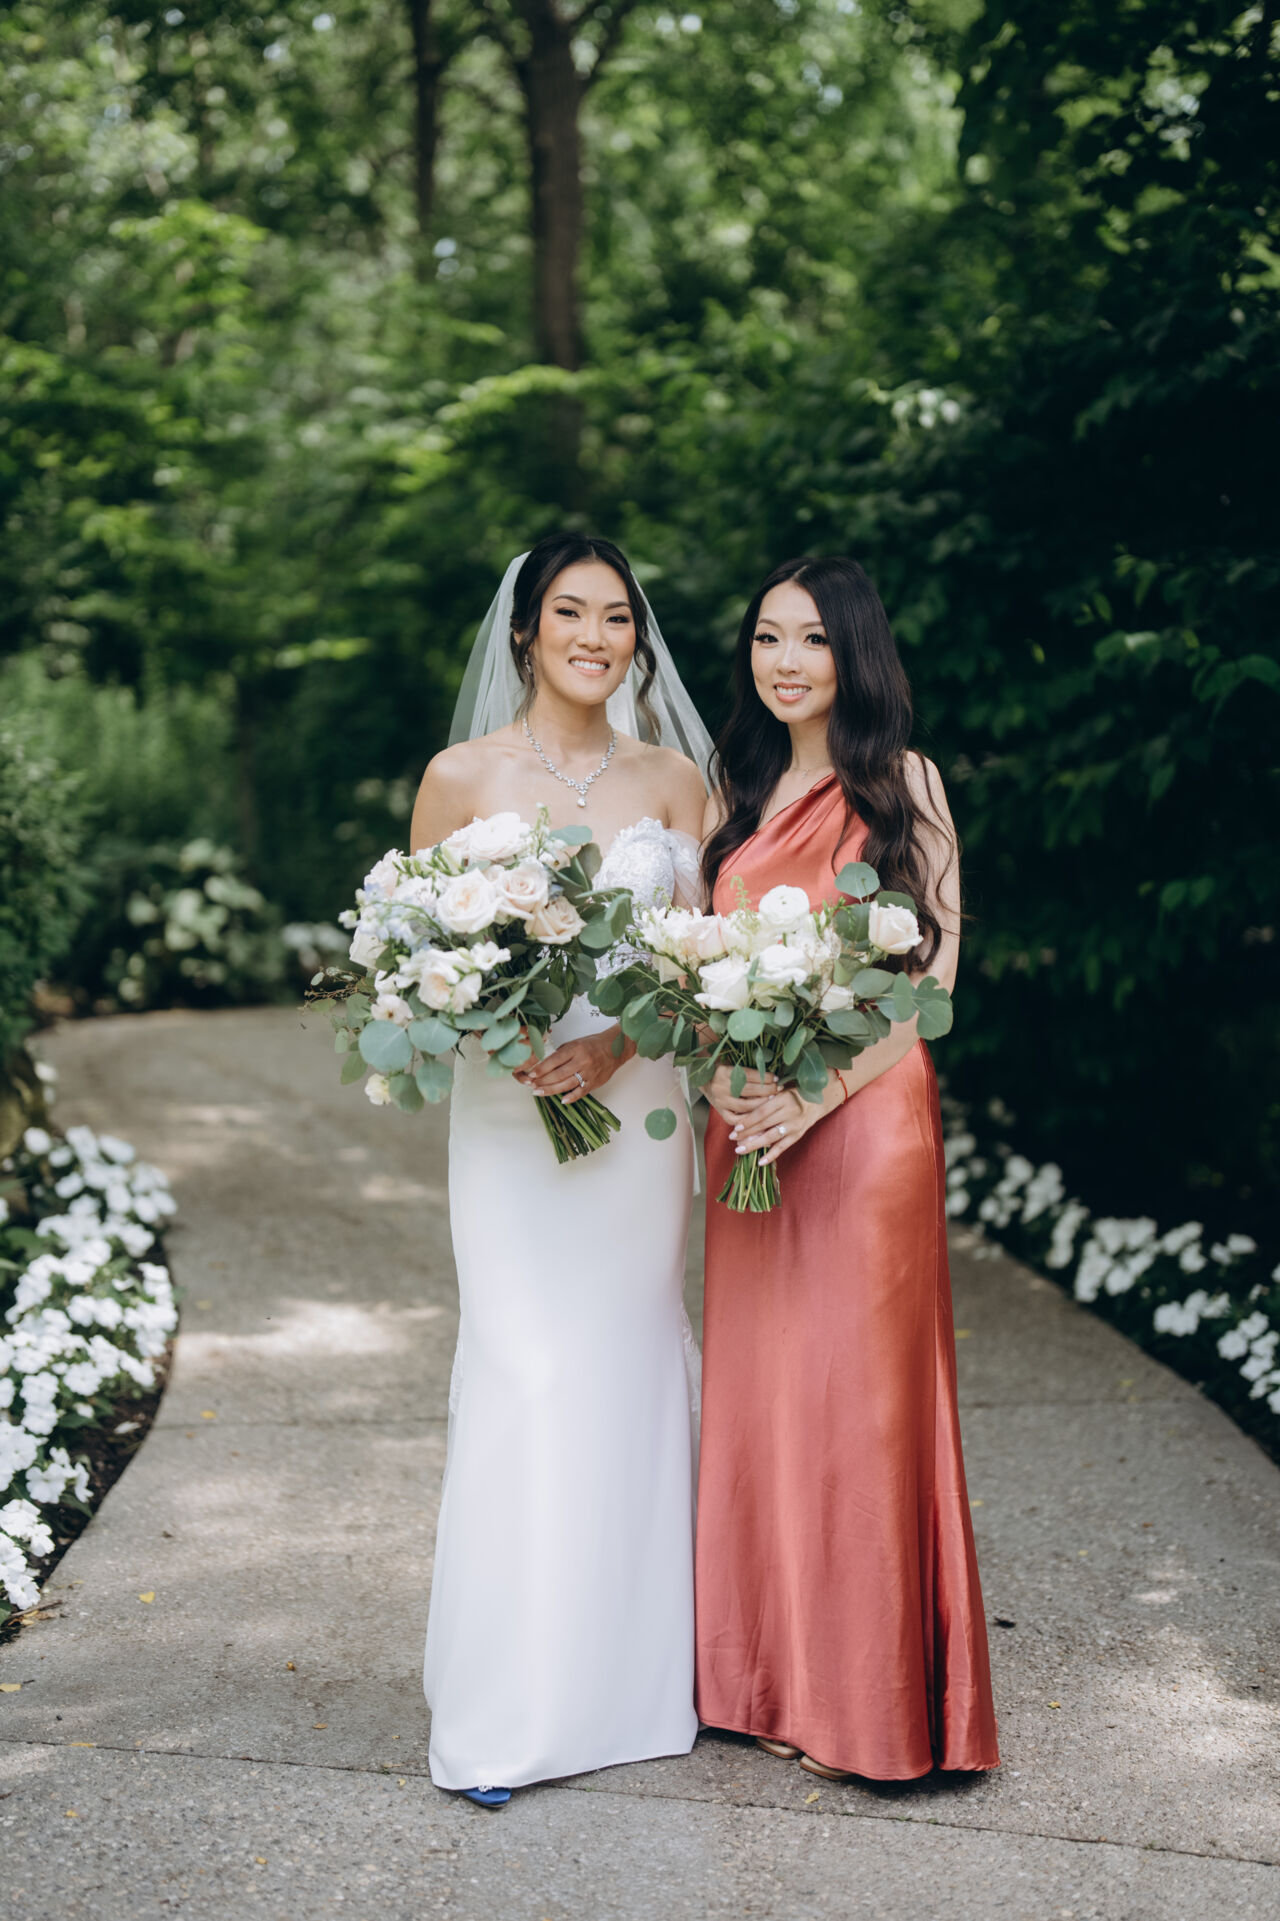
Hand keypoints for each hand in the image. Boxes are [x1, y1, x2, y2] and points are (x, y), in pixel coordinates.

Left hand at [514, 1027, 629, 1104]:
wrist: (615, 1048)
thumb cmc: (593, 1045)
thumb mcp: (575, 1043)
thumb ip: (561, 1054)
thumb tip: (544, 1065)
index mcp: (576, 1048)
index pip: (555, 1060)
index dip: (542, 1068)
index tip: (531, 1075)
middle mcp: (582, 1061)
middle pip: (559, 1074)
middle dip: (543, 1081)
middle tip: (531, 1086)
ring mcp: (589, 1072)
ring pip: (567, 1084)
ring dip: (551, 1090)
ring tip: (539, 1093)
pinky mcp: (595, 1082)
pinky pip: (581, 1092)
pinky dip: (572, 1097)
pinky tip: (562, 1100)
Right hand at [704, 1061, 777, 1127]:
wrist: (705, 1079)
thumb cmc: (724, 1070)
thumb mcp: (733, 1065)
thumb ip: (748, 1070)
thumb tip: (771, 1076)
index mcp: (724, 1072)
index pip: (748, 1075)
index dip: (764, 1077)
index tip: (776, 1078)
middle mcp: (720, 1087)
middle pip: (748, 1090)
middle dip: (766, 1090)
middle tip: (778, 1089)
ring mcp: (719, 1101)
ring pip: (743, 1106)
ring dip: (761, 1104)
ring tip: (772, 1100)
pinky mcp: (720, 1111)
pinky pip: (734, 1119)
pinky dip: (747, 1120)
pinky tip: (760, 1116)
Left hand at [730, 1085, 824, 1165]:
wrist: (817, 1100)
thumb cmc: (792, 1094)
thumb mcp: (779, 1092)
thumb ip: (765, 1102)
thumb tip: (743, 1116)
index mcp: (783, 1099)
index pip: (762, 1111)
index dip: (748, 1120)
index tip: (735, 1127)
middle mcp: (790, 1112)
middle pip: (764, 1124)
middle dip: (746, 1132)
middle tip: (732, 1138)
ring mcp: (795, 1125)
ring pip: (771, 1137)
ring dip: (754, 1145)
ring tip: (740, 1150)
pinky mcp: (798, 1135)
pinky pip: (783, 1147)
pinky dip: (771, 1155)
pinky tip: (760, 1162)